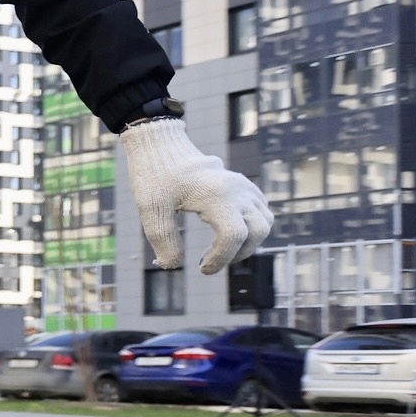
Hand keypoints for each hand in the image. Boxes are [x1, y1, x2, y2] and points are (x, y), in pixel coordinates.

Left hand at [120, 118, 271, 274]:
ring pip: (264, 223)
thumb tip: (172, 266)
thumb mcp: (151, 210)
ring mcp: (244, 187)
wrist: (161, 147)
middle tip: (209, 263)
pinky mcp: (244, 186)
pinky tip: (225, 234)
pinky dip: (252, 228)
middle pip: (258, 232)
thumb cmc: (154, 176)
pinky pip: (262, 212)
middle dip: (237, 254)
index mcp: (216, 194)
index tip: (201, 269)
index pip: (233, 236)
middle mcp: (237, 190)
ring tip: (219, 251)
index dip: (220, 259)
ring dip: (248, 243)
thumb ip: (163, 241)